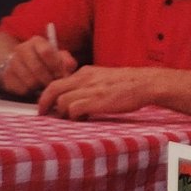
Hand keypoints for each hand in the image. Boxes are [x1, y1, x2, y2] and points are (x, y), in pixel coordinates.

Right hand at [1, 35, 76, 96]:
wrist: (24, 64)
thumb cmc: (47, 61)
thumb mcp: (59, 57)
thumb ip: (67, 61)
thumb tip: (68, 68)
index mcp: (36, 41)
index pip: (46, 52)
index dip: (56, 65)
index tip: (62, 74)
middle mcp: (22, 49)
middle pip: (37, 68)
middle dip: (49, 79)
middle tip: (55, 84)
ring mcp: (12, 63)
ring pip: (30, 81)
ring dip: (41, 87)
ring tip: (46, 85)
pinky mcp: (6, 77)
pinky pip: (22, 89)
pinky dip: (31, 92)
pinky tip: (36, 88)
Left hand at [38, 65, 158, 118]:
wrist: (146, 83)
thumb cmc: (128, 84)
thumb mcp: (104, 77)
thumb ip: (88, 84)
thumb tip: (75, 97)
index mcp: (86, 72)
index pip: (57, 81)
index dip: (48, 95)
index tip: (46, 106)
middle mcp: (84, 78)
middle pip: (52, 89)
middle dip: (44, 103)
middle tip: (44, 114)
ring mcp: (90, 89)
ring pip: (61, 101)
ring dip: (63, 113)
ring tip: (74, 118)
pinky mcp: (95, 101)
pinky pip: (73, 110)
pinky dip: (74, 117)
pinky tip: (84, 118)